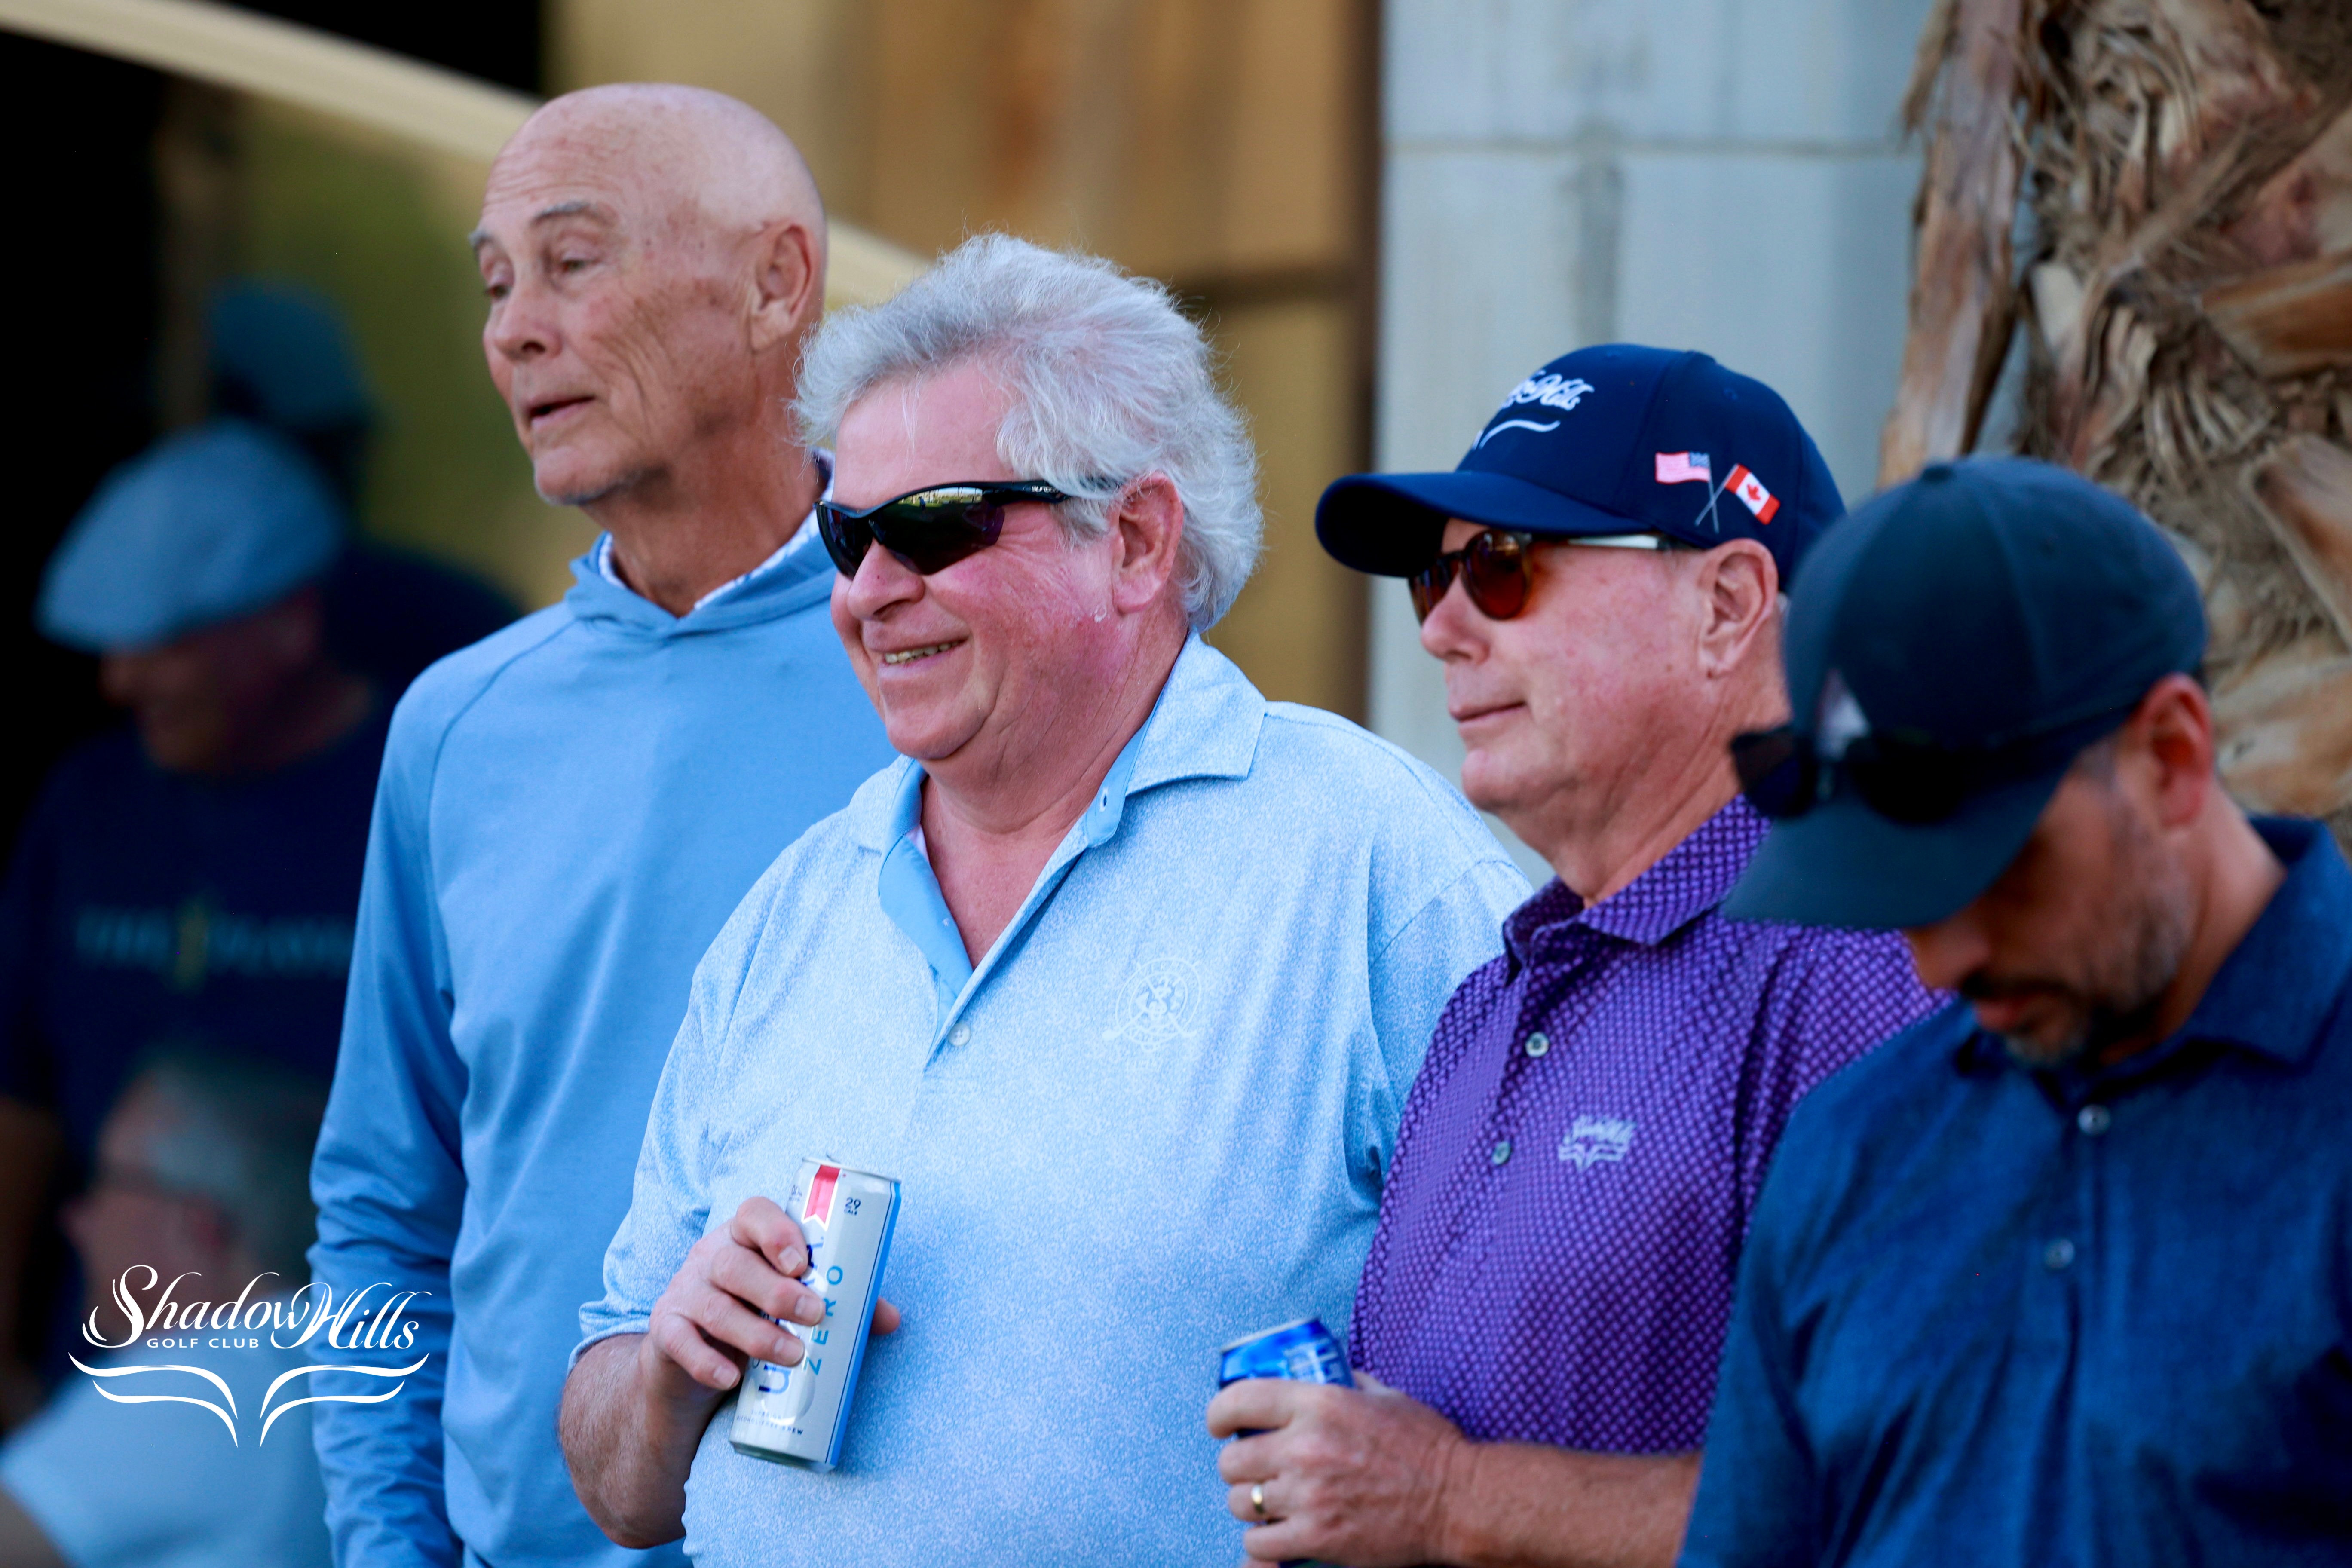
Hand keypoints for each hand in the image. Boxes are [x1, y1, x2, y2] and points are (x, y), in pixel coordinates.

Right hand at [638, 1196, 900, 1404]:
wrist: (692, 1365)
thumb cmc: (755, 1318)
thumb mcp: (792, 1306)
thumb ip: (841, 1305)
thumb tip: (891, 1319)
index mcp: (745, 1238)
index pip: (753, 1213)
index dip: (778, 1232)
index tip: (803, 1264)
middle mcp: (709, 1257)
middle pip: (735, 1262)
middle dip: (778, 1291)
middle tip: (816, 1316)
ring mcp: (684, 1292)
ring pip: (714, 1305)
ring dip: (756, 1332)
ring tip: (794, 1356)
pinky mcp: (666, 1330)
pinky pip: (680, 1341)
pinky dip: (706, 1361)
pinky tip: (731, 1379)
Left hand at [1207, 1370, 1467, 1565]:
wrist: (1458, 1499)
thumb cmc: (1426, 1445)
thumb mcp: (1384, 1396)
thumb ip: (1346, 1383)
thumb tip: (1325, 1370)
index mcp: (1320, 1403)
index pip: (1240, 1401)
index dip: (1219, 1414)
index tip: (1219, 1425)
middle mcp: (1306, 1447)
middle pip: (1232, 1461)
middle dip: (1238, 1467)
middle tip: (1256, 1471)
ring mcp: (1309, 1496)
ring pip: (1241, 1503)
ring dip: (1251, 1504)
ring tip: (1270, 1504)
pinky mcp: (1318, 1538)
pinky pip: (1259, 1544)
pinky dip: (1261, 1543)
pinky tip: (1277, 1535)